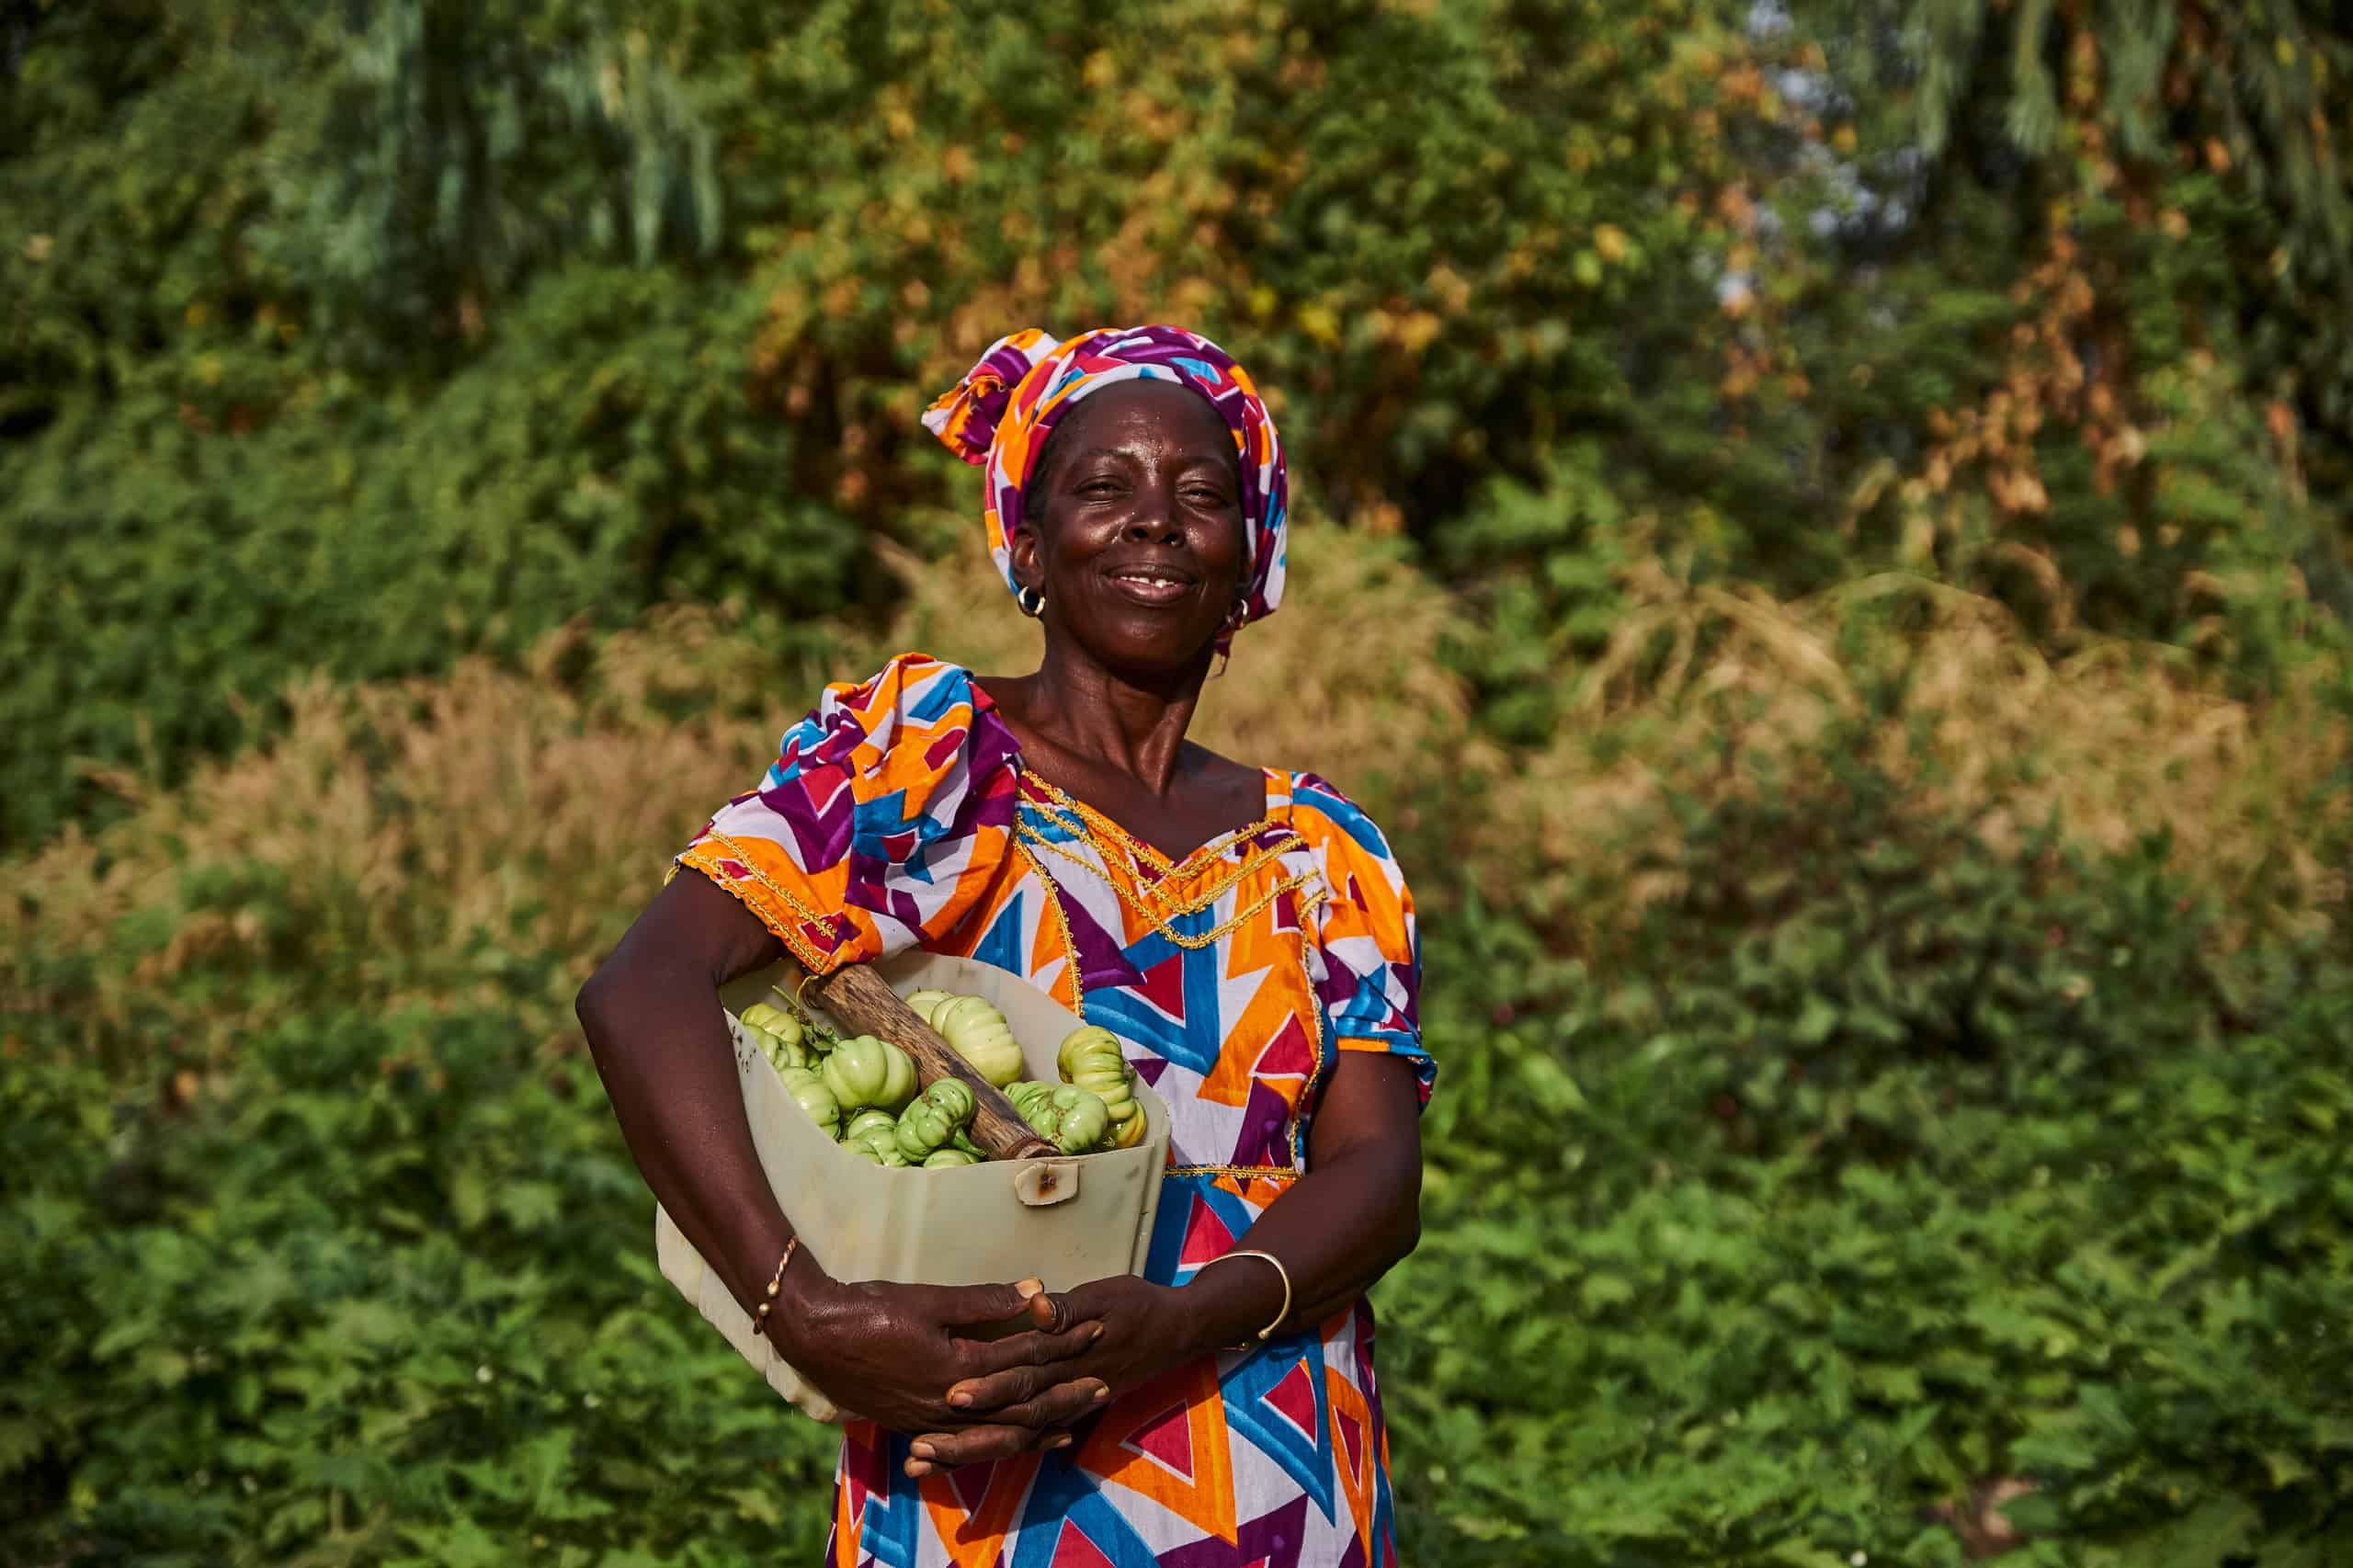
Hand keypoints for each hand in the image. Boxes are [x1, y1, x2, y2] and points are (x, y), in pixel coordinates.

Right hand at [771, 1269, 1102, 1439]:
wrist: (814, 1336)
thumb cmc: (870, 1310)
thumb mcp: (929, 1299)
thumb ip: (984, 1301)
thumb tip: (1036, 1290)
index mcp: (958, 1368)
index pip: (1025, 1355)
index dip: (1063, 1341)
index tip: (1095, 1328)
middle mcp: (949, 1404)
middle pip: (1021, 1404)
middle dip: (1065, 1394)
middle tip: (1104, 1386)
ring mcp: (931, 1422)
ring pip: (998, 1432)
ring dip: (1038, 1426)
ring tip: (1072, 1426)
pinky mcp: (915, 1427)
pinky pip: (968, 1443)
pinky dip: (998, 1441)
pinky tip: (1013, 1441)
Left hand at [904, 1274, 1204, 1474]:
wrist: (1178, 1332)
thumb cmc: (1139, 1305)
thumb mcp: (1106, 1294)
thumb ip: (1067, 1307)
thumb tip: (1034, 1305)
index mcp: (1071, 1360)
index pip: (1023, 1377)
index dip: (987, 1389)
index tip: (950, 1397)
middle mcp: (1067, 1391)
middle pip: (1012, 1419)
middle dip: (967, 1434)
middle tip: (922, 1447)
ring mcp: (1069, 1406)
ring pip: (1016, 1436)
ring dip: (972, 1449)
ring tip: (928, 1461)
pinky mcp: (1070, 1411)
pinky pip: (1029, 1438)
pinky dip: (995, 1449)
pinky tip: (964, 1459)